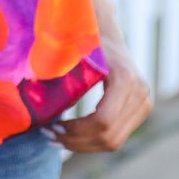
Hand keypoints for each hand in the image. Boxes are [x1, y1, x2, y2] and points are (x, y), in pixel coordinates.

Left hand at [46, 35, 152, 153]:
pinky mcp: (140, 111)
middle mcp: (141, 94)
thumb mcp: (73, 53)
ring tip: (55, 139)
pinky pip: (115, 137)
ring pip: (113, 142)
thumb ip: (62, 74)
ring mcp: (144, 104)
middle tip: (49, 136)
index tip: (51, 126)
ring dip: (82, 146)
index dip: (76, 131)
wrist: (106, 32)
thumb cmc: (83, 40)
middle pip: (108, 136)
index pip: (102, 121)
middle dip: (76, 141)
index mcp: (125, 79)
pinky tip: (70, 137)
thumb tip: (35, 98)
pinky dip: (92, 142)